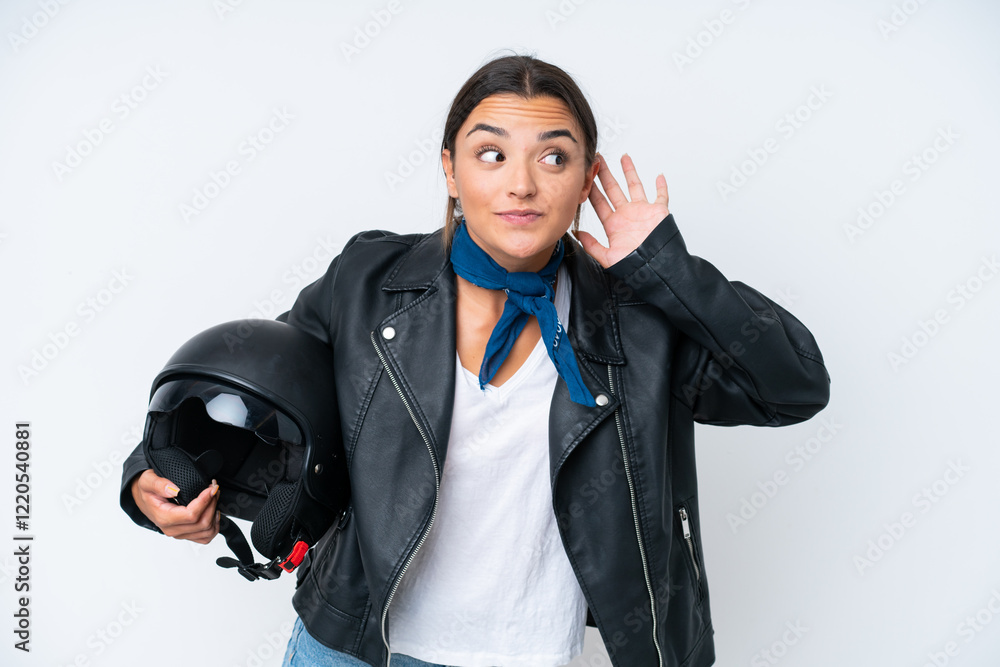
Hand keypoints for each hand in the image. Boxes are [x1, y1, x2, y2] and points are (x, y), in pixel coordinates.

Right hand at [131, 469, 220, 543]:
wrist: (144, 499)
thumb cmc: (147, 491)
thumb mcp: (147, 481)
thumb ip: (159, 484)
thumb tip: (174, 490)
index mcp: (164, 518)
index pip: (191, 515)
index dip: (205, 501)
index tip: (211, 488)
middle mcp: (172, 529)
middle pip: (202, 523)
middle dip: (212, 503)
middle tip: (214, 488)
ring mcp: (180, 533)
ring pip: (207, 531)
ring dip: (214, 513)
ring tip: (214, 497)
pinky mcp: (186, 534)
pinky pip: (205, 537)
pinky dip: (214, 526)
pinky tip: (214, 512)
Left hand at [577, 153, 669, 268]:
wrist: (656, 268)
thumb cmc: (634, 266)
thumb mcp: (607, 257)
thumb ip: (591, 245)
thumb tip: (576, 233)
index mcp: (614, 224)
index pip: (599, 202)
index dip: (592, 189)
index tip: (585, 176)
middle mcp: (627, 215)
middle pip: (613, 189)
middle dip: (605, 174)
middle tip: (597, 160)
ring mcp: (642, 211)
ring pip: (635, 186)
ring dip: (629, 172)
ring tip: (623, 157)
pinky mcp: (658, 211)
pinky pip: (661, 195)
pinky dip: (661, 186)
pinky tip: (659, 175)